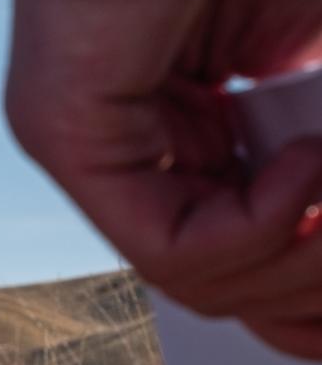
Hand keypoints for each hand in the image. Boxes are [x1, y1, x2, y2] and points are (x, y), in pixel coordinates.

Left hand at [5, 0, 321, 358]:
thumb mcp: (320, 67)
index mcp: (196, 127)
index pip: (238, 250)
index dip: (302, 296)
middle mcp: (137, 146)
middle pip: (222, 280)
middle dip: (307, 293)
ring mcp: (94, 143)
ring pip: (196, 277)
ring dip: (298, 262)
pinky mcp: (68, 133)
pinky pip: (166, 243)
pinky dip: (256, 226)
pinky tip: (306, 170)